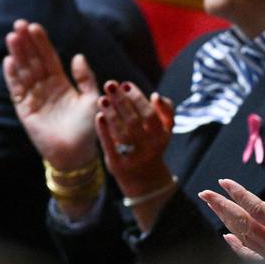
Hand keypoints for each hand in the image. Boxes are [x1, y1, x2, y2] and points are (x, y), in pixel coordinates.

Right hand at [3, 21, 98, 171]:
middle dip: (27, 43)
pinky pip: (18, 90)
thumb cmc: (89, 127)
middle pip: (34, 61)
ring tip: (13, 36)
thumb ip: (86, 78)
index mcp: (62, 83)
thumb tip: (78, 56)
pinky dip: (13, 76)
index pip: (50, 58)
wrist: (79, 153)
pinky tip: (10, 61)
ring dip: (18, 54)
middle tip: (19, 24)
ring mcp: (34, 98)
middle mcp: (46, 88)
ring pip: (24, 72)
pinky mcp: (26, 110)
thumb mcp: (92, 98)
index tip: (35, 26)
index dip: (42, 43)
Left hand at [94, 81, 174, 230]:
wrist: (145, 179)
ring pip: (122, 133)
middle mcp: (149, 147)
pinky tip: (99, 115)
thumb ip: (165, 111)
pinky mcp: (118, 165)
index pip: (150, 114)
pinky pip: (110, 146)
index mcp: (162, 136)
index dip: (138, 99)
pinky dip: (104, 130)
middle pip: (134, 121)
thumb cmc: (153, 144)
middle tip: (110, 85)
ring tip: (102, 98)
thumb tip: (156, 96)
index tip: (126, 84)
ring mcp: (133, 157)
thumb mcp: (165, 130)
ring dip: (111, 114)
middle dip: (121, 101)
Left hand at [199, 129, 264, 263]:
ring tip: (213, 208)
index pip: (259, 210)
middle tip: (204, 193)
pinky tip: (227, 239)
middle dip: (223, 206)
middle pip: (243, 223)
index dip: (241, 194)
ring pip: (244, 237)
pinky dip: (237, 245)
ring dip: (227, 221)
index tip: (224, 181)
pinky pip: (251, 255)